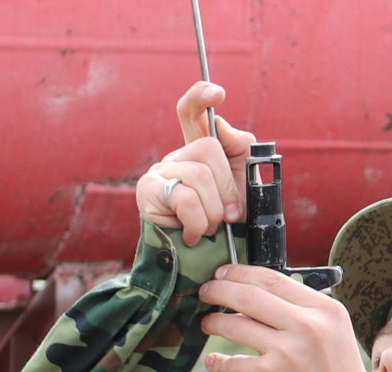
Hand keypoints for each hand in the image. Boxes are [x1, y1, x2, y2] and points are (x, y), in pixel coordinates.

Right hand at [135, 82, 257, 244]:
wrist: (209, 260)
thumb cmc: (227, 221)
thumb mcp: (244, 182)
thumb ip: (239, 148)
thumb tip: (220, 123)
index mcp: (198, 149)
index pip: (191, 111)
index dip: (201, 96)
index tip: (218, 92)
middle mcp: (176, 156)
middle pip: (208, 147)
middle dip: (227, 186)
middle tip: (230, 215)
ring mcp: (159, 172)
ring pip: (199, 175)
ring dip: (214, 210)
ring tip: (210, 228)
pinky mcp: (147, 193)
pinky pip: (185, 198)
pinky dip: (198, 221)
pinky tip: (193, 234)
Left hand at [196, 264, 370, 371]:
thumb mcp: (335, 333)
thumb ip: (304, 312)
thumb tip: (259, 296)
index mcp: (324, 310)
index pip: (274, 279)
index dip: (242, 273)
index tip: (224, 273)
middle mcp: (306, 326)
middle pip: (249, 296)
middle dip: (220, 290)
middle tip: (206, 291)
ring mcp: (286, 352)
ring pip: (235, 325)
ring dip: (214, 322)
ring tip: (208, 323)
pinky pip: (232, 364)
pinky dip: (218, 362)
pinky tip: (213, 360)